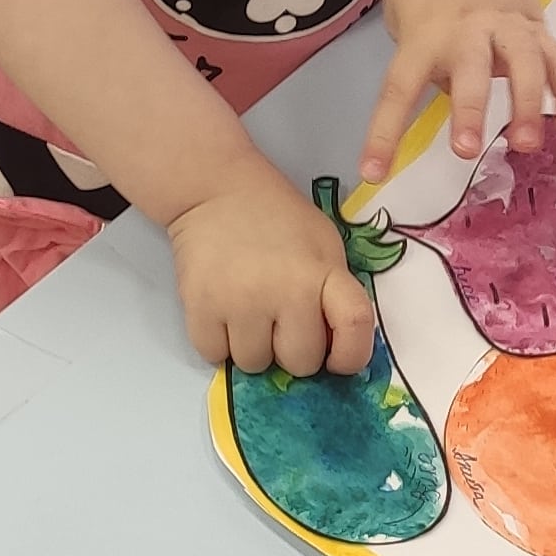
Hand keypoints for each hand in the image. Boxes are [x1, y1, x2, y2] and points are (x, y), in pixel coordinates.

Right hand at [169, 163, 376, 376]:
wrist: (216, 191)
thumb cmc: (278, 220)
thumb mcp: (324, 246)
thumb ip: (334, 293)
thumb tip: (331, 350)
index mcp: (323, 273)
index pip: (355, 327)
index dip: (350, 356)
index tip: (337, 359)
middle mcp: (286, 291)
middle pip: (299, 362)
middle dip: (291, 350)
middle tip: (279, 322)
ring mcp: (240, 302)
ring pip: (255, 364)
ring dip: (253, 348)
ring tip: (247, 313)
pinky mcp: (200, 307)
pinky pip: (215, 356)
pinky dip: (218, 344)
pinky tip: (222, 313)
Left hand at [361, 0, 555, 182]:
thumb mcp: (404, 12)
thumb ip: (422, 57)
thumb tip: (448, 93)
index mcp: (423, 35)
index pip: (399, 89)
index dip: (384, 133)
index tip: (373, 172)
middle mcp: (467, 32)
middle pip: (469, 70)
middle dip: (468, 109)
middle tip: (466, 148)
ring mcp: (507, 27)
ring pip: (524, 64)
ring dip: (528, 105)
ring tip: (530, 145)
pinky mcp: (537, 25)